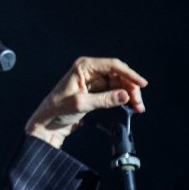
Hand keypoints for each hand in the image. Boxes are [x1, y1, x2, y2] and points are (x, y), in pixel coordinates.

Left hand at [25, 57, 147, 148]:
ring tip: (137, 107)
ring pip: (118, 84)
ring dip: (129, 94)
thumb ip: (104, 100)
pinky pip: (113, 92)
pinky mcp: (94, 92)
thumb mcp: (81, 104)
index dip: (129, 74)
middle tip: (138, 103)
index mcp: (83, 67)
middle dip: (131, 87)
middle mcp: (89, 71)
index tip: (142, 84)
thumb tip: (125, 96)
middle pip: (118, 75)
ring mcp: (92, 82)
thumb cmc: (56, 110)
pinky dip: (122, 99)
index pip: (112, 65)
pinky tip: (129, 106)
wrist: (46, 123)